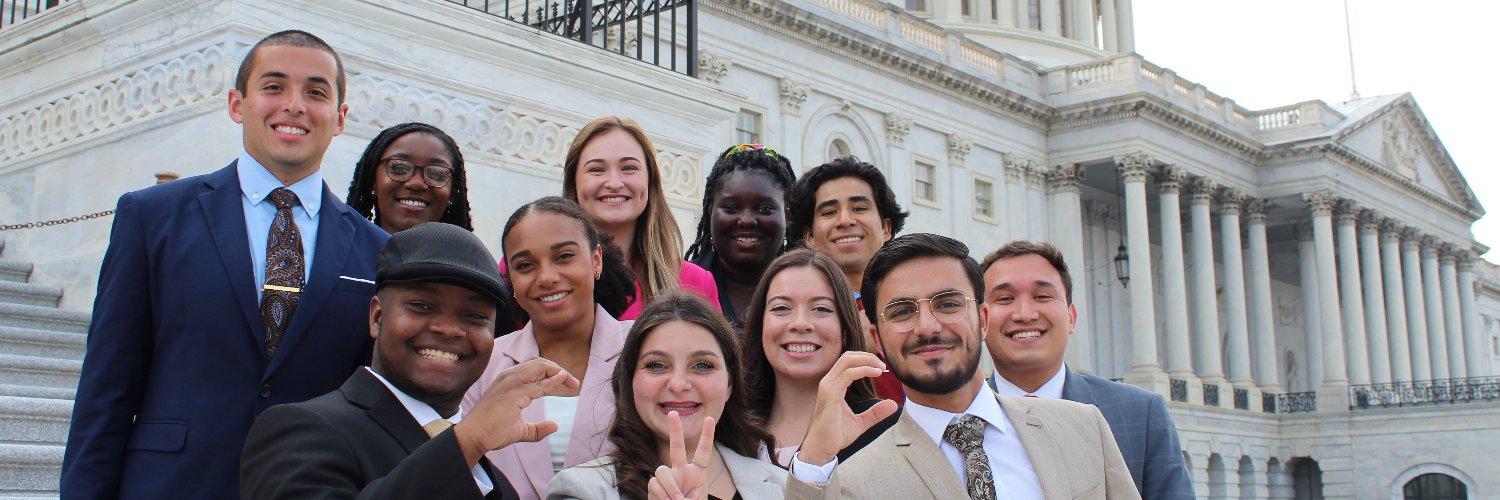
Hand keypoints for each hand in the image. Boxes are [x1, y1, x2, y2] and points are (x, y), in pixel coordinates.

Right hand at [455, 358, 580, 464]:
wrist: (473, 437)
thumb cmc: (492, 431)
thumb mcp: (520, 430)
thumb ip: (537, 428)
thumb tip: (555, 426)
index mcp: (509, 380)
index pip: (535, 366)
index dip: (553, 371)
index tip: (569, 383)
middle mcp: (509, 377)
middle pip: (540, 362)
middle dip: (559, 370)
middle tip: (574, 383)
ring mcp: (510, 383)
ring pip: (540, 367)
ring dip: (558, 372)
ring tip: (572, 383)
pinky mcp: (513, 394)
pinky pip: (538, 384)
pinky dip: (553, 381)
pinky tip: (563, 380)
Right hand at [647, 411, 715, 499]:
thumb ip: (689, 498)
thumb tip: (675, 497)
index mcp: (696, 474)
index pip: (702, 453)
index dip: (707, 436)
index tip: (710, 419)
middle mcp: (681, 472)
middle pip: (676, 448)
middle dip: (675, 431)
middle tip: (672, 413)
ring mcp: (667, 477)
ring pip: (661, 470)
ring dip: (669, 486)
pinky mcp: (654, 485)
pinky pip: (654, 483)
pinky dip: (661, 495)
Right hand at [797, 351, 897, 465]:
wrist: (822, 448)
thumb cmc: (836, 435)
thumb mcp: (861, 422)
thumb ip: (875, 412)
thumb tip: (893, 404)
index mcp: (833, 385)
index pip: (848, 362)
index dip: (865, 360)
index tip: (881, 368)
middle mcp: (828, 382)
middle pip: (848, 356)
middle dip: (868, 356)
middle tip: (884, 365)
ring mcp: (828, 386)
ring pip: (847, 361)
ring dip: (867, 361)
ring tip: (881, 368)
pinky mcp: (830, 394)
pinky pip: (848, 374)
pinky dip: (863, 370)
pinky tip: (876, 373)